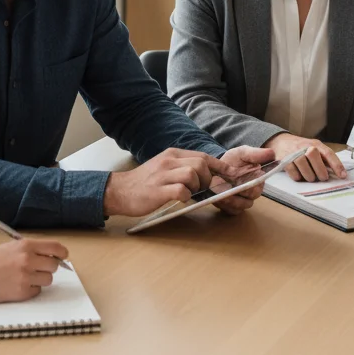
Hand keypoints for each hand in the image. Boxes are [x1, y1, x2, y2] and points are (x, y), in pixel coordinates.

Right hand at [0, 238, 69, 305]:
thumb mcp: (10, 247)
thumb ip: (30, 250)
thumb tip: (50, 255)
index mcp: (25, 245)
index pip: (55, 247)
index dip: (62, 253)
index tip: (63, 256)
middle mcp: (28, 260)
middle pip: (54, 265)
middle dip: (48, 267)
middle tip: (37, 268)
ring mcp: (26, 277)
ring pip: (47, 280)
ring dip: (40, 279)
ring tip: (24, 277)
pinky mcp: (22, 292)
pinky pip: (37, 291)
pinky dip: (30, 290)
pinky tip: (16, 285)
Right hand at [104, 148, 229, 217]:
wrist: (120, 191)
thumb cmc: (145, 182)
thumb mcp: (164, 167)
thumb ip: (183, 167)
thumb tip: (207, 174)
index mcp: (172, 154)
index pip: (203, 156)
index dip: (221, 166)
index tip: (233, 174)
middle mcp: (168, 161)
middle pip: (201, 164)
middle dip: (208, 178)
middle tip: (201, 189)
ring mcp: (162, 175)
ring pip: (192, 175)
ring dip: (196, 187)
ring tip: (189, 194)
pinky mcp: (157, 190)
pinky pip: (181, 191)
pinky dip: (185, 197)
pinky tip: (179, 200)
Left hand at [209, 145, 275, 214]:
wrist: (217, 167)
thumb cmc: (234, 160)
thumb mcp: (243, 153)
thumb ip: (255, 154)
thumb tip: (272, 154)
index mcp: (258, 180)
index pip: (259, 186)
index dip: (252, 185)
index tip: (242, 180)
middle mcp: (252, 193)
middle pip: (251, 197)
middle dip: (241, 192)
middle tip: (229, 186)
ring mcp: (242, 201)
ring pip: (242, 206)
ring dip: (232, 200)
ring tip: (220, 193)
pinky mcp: (232, 207)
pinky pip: (232, 211)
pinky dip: (226, 206)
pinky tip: (218, 198)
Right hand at [266, 132, 345, 182]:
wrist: (281, 142)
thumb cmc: (302, 148)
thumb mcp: (314, 149)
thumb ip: (324, 158)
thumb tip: (338, 172)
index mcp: (315, 144)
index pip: (328, 153)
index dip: (336, 165)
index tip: (343, 176)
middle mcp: (304, 146)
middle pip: (313, 156)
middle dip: (320, 170)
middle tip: (323, 178)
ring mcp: (293, 152)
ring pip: (303, 165)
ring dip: (309, 176)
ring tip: (310, 177)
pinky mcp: (284, 159)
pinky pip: (293, 171)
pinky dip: (298, 177)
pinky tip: (300, 175)